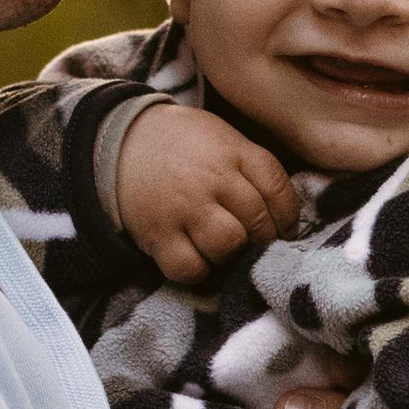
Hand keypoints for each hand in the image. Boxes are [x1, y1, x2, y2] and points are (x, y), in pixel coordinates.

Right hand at [113, 102, 298, 282]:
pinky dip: (198, 271)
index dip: (288, 217)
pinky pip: (191, 268)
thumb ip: (252, 167)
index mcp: (232, 151)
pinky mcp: (158, 234)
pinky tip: (196, 257)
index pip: (277, 189)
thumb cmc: (184, 145)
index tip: (284, 229)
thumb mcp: (222, 137)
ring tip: (221, 246)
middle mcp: (211, 178)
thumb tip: (286, 215)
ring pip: (228, 246)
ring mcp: (183, 206)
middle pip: (257, 223)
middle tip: (252, 242)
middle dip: (262, 240)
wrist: (120, 141)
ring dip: (231, 254)